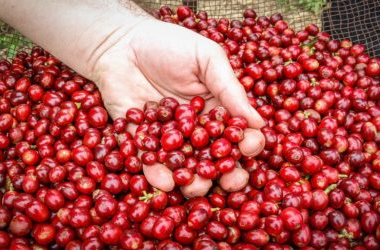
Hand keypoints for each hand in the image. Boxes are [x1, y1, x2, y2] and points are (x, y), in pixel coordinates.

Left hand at [93, 19, 265, 196]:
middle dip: (226, 172)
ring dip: (194, 181)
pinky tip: (166, 182)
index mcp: (215, 109)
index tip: (251, 146)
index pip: (236, 132)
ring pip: (186, 167)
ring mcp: (168, 139)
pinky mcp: (141, 142)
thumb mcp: (206, 58)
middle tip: (232, 181)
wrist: (121, 44)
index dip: (247, 142)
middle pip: (215, 157)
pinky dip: (158, 175)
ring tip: (197, 185)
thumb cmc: (168, 45)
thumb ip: (229, 88)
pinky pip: (150, 163)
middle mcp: (195, 129)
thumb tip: (258, 121)